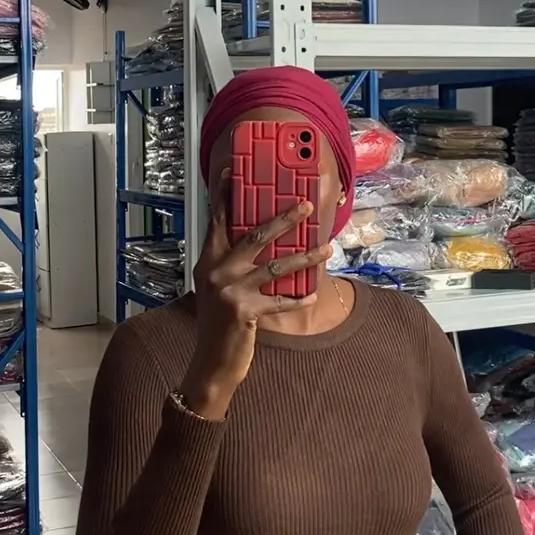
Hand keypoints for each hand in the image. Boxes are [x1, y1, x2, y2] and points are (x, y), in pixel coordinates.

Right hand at [180, 181, 330, 418]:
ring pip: (275, 266)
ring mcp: (229, 292)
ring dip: (305, 257)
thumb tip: (263, 242)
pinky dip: (298, 298)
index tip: (234, 172)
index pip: (218, 221)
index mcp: (207, 261)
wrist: (210, 362)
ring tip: (326, 248)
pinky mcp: (245, 313)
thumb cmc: (219, 324)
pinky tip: (313, 294)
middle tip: (306, 206)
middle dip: (284, 219)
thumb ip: (231, 265)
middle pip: (255, 236)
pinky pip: (280, 301)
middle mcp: (216, 272)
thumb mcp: (218, 289)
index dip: (225, 196)